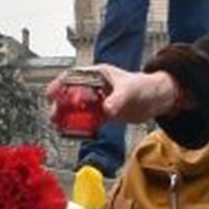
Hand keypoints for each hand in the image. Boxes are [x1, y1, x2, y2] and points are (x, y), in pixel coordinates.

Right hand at [46, 63, 180, 121]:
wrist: (158, 99)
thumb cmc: (144, 86)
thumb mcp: (129, 91)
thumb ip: (117, 100)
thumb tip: (106, 110)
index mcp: (97, 75)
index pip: (72, 76)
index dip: (59, 84)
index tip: (50, 94)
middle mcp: (95, 87)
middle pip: (72, 94)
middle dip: (61, 104)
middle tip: (54, 115)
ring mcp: (99, 101)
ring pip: (78, 109)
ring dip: (69, 117)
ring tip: (59, 126)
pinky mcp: (105, 113)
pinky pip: (89, 120)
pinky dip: (82, 127)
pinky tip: (76, 133)